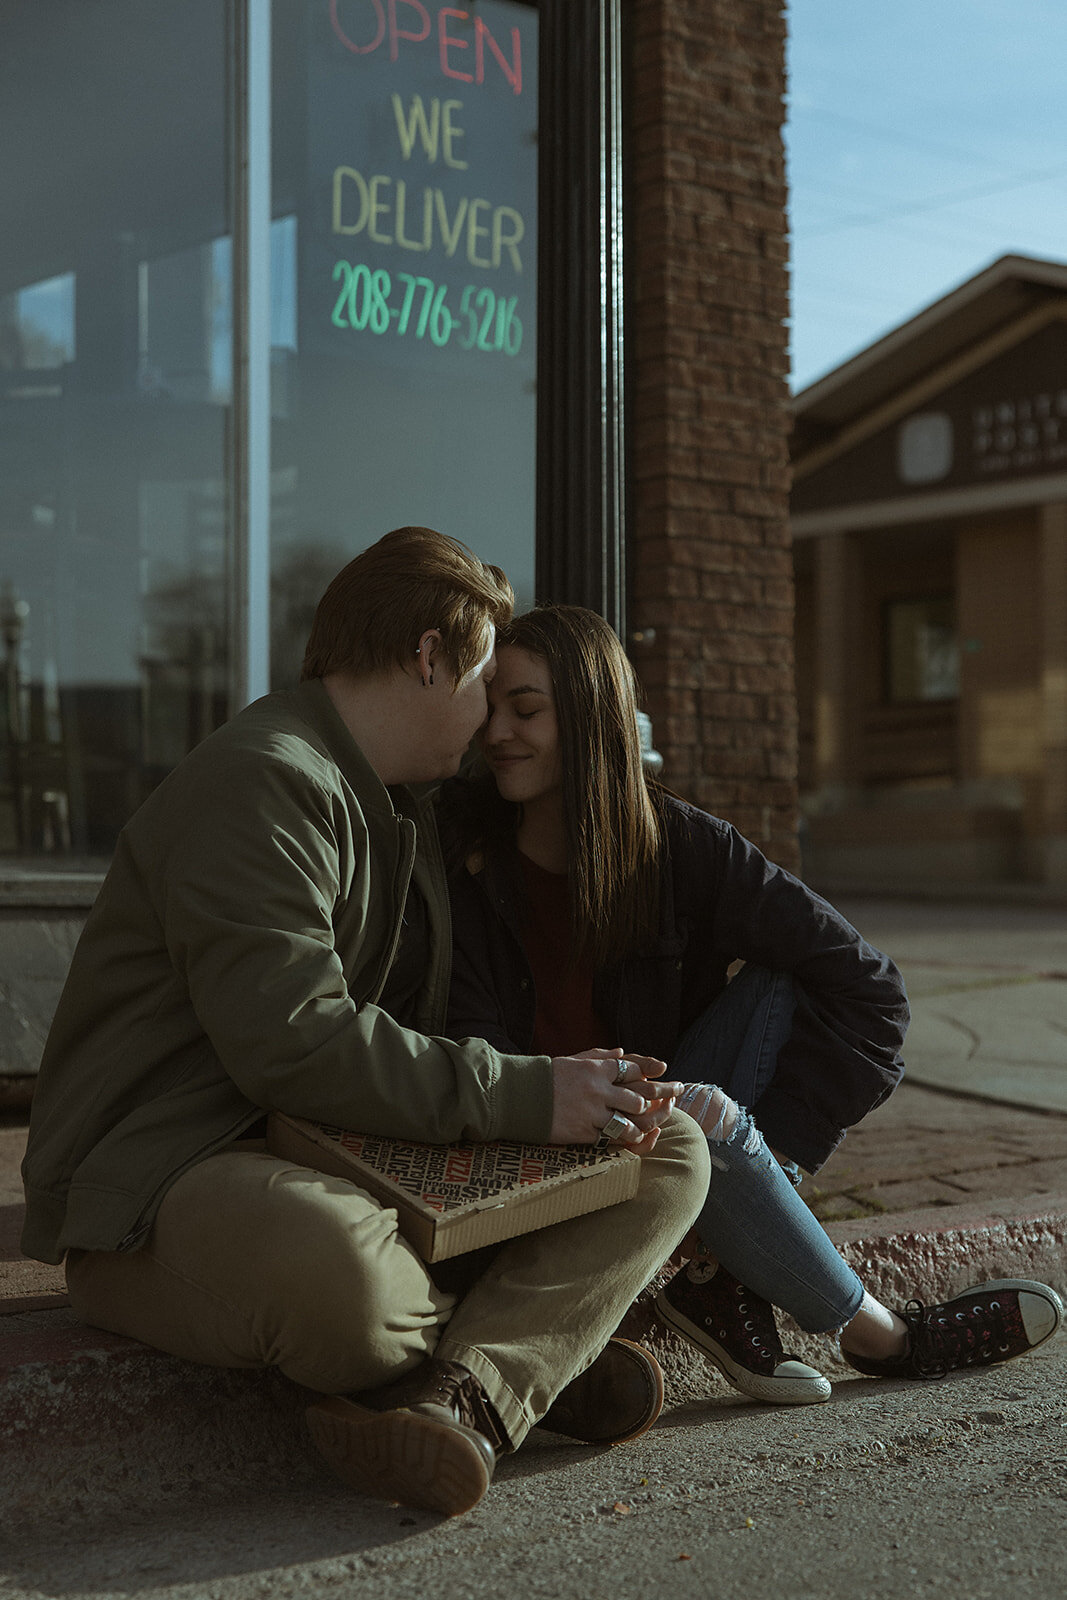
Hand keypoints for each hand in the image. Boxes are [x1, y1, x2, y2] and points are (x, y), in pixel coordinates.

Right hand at [548, 1046, 681, 1154]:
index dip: (651, 1074)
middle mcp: (598, 1090)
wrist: (518, 1095)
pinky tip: (631, 1139)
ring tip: (649, 1125)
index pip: (633, 1071)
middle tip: (674, 1098)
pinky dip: (623, 1139)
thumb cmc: (546, 1076)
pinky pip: (610, 1139)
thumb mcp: (573, 1059)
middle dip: (660, 1098)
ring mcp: (591, 1113)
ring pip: (629, 1122)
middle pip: (639, 1097)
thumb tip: (622, 1053)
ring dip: (642, 1125)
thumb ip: (599, 1055)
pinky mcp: (582, 1132)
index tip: (664, 1076)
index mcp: (595, 1068)